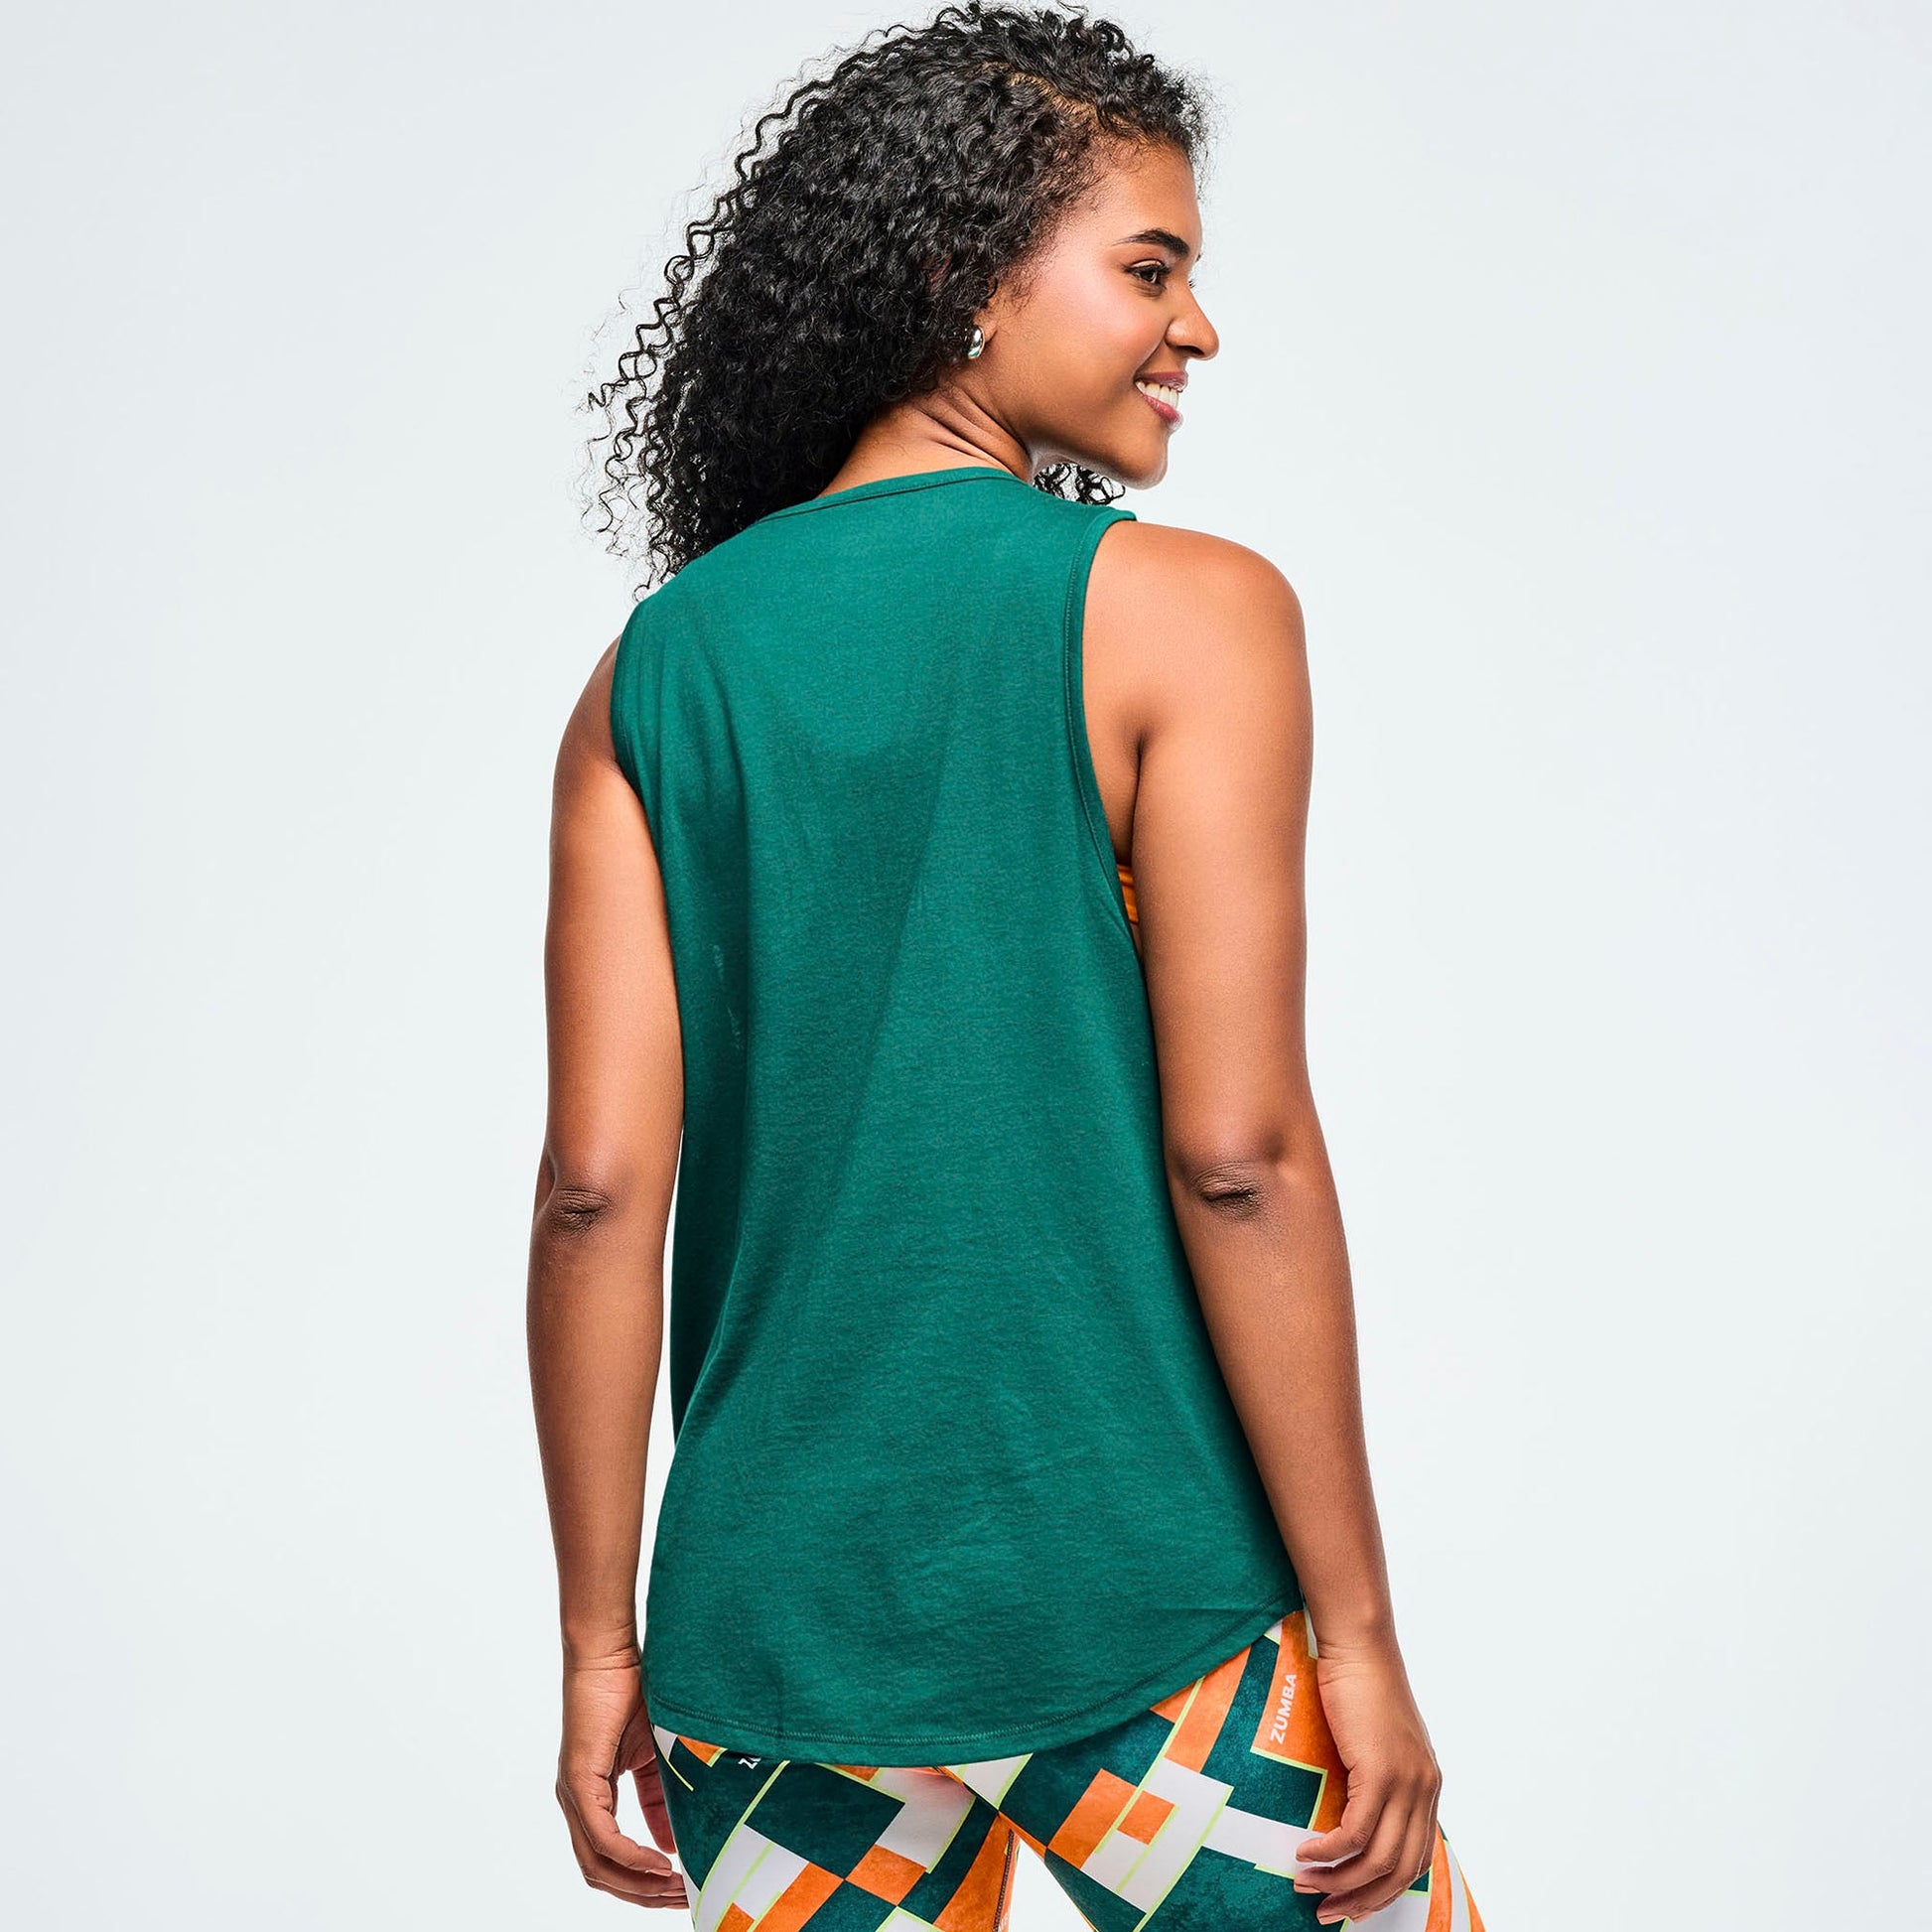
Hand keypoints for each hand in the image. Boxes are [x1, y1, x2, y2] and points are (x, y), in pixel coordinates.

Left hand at [556, 1651, 685, 1906]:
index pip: (610, 1862)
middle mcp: (576, 1803)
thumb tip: (670, 1848)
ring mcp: (573, 1794)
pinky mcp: (578, 1779)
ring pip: (598, 1865)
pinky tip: (660, 1862)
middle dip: (644, 1895)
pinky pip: (602, 1837)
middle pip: (602, 1874)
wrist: (611, 1652)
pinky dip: (631, 1857)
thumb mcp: (653, 1756)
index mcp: (591, 1799)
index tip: (680, 1891)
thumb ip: (658, 1801)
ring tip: (676, 1889)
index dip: (643, 1884)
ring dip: (639, 1884)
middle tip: (683, 1900)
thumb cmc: (631, 1692)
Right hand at [1290, 1634, 1442, 1924]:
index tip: (1351, 1903)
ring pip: (1378, 1860)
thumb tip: (1348, 1810)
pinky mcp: (1380, 1773)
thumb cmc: (1359, 1684)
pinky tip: (1305, 1854)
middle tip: (1327, 1911)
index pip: (1415, 1859)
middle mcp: (1425, 1790)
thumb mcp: (1376, 1739)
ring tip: (1306, 1886)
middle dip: (1362, 1900)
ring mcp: (1406, 1783)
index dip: (1384, 1890)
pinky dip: (1329, 1853)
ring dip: (1339, 1882)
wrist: (1360, 1646)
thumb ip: (1375, 1775)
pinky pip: (1354, 1834)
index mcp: (1427, 1785)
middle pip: (1401, 1871)